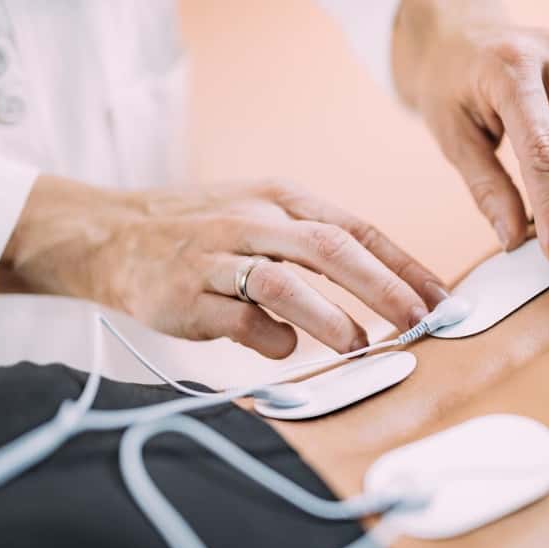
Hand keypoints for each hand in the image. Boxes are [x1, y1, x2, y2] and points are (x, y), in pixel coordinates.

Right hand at [1, 175, 446, 357]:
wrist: (109, 235)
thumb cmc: (200, 232)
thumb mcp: (259, 216)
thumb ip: (311, 247)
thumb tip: (375, 295)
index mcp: (280, 198)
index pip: (356, 227)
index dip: (403, 263)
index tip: (439, 297)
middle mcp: (252, 218)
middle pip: (331, 247)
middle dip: (384, 287)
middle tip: (418, 322)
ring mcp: (217, 255)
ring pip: (284, 281)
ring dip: (330, 317)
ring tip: (359, 344)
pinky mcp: (185, 294)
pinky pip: (239, 320)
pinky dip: (270, 339)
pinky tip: (282, 348)